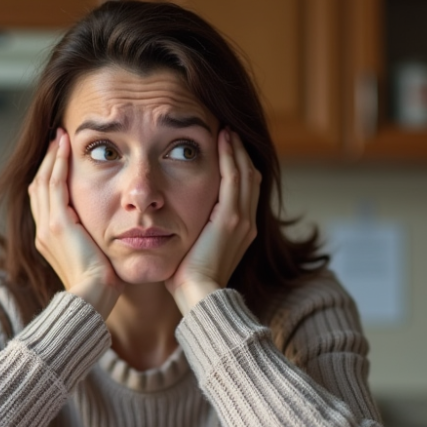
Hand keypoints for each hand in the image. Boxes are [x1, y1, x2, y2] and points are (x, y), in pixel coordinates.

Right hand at [28, 129, 121, 316]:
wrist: (93, 299)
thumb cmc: (100, 285)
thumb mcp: (95, 256)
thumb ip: (93, 240)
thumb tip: (108, 232)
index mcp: (49, 239)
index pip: (45, 199)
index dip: (50, 175)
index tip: (60, 157)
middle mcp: (42, 231)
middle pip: (39, 186)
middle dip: (47, 161)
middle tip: (57, 139)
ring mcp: (47, 227)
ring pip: (43, 181)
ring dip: (52, 156)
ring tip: (60, 137)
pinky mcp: (57, 224)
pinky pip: (54, 184)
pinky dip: (57, 163)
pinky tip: (65, 146)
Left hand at [166, 129, 260, 313]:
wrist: (198, 296)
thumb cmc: (189, 280)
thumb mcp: (194, 250)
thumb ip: (194, 232)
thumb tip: (177, 224)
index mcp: (241, 230)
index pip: (244, 190)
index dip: (237, 167)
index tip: (225, 148)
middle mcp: (247, 222)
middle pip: (250, 177)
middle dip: (239, 153)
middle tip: (229, 131)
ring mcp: (242, 219)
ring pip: (245, 173)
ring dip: (236, 149)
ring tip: (226, 130)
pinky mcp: (231, 218)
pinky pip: (234, 178)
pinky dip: (230, 156)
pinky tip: (223, 139)